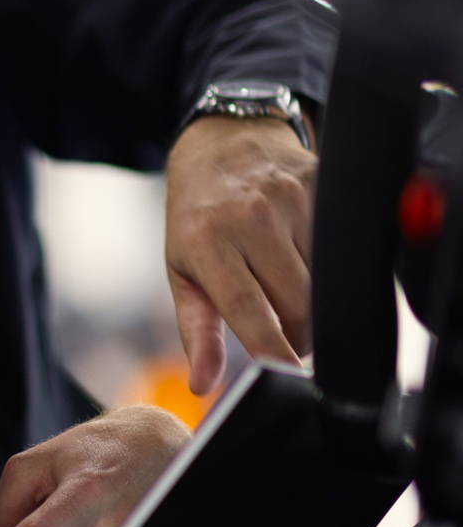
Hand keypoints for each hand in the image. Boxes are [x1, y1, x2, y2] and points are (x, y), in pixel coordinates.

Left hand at [165, 114, 315, 393]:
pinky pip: (343, 245)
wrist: (219, 142)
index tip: (289, 377)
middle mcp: (250, 217)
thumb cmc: (197, 216)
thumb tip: (203, 384)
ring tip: (298, 303)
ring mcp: (290, 198)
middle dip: (300, 335)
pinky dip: (335, 269)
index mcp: (207, 241)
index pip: (247, 308)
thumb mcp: (182, 270)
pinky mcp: (322, 183)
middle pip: (298, 301)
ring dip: (319, 304)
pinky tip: (316, 267)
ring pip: (327, 278)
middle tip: (290, 341)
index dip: (272, 348)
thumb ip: (195, 331)